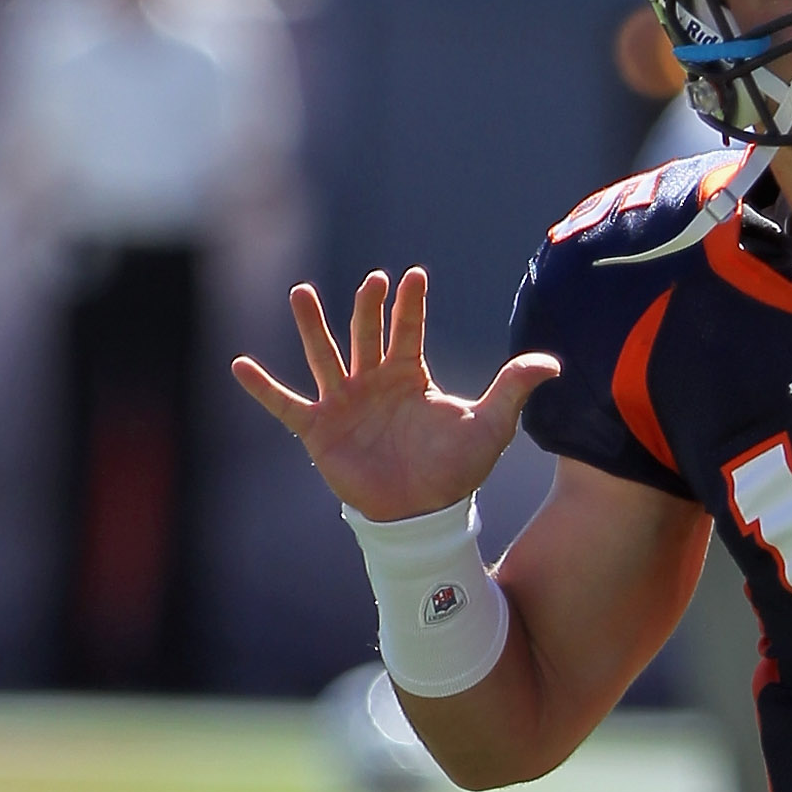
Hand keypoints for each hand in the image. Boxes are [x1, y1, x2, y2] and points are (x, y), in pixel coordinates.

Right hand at [231, 268, 557, 521]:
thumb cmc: (455, 470)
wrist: (423, 514)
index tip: (414, 276)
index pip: (407, 329)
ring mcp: (344, 404)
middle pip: (365, 333)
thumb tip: (552, 363)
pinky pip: (286, 405)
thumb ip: (513, 389)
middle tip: (373, 280)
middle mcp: (373, 382)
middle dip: (367, 307)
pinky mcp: (320, 431)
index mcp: (409, 375)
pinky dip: (263, 387)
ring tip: (301, 292)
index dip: (410, 304)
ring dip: (312, 325)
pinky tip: (239, 365)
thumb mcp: (490, 426)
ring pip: (324, 355)